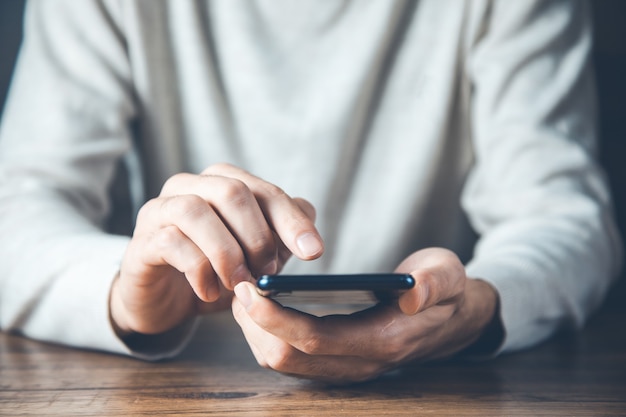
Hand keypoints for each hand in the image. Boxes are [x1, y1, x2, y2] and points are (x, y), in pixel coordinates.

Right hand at [110, 163, 323, 335]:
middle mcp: (189, 186)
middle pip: (231, 191)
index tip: (314, 252)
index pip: (265, 191)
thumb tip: (308, 222)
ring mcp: (160, 211)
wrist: (165, 301)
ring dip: (226, 252)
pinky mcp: (142, 241)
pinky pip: (170, 243)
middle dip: (257, 235)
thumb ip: (280, 236)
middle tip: (266, 272)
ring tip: (239, 284)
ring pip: (195, 211)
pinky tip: (209, 291)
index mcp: (221, 183)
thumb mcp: (254, 256)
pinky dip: (198, 270)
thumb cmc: (214, 271)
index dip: (291, 220)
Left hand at [232, 248, 497, 382]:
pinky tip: (261, 306)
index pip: (316, 339)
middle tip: (237, 285)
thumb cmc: (445, 291)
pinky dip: (267, 334)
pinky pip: (289, 358)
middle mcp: (359, 363)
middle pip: (288, 358)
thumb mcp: (449, 275)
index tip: (249, 289)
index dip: (277, 318)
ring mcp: (346, 366)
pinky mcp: (336, 361)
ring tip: (243, 294)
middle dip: (254, 325)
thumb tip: (414, 296)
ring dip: (255, 331)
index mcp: (383, 340)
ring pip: (282, 362)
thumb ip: (436, 283)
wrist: (454, 319)